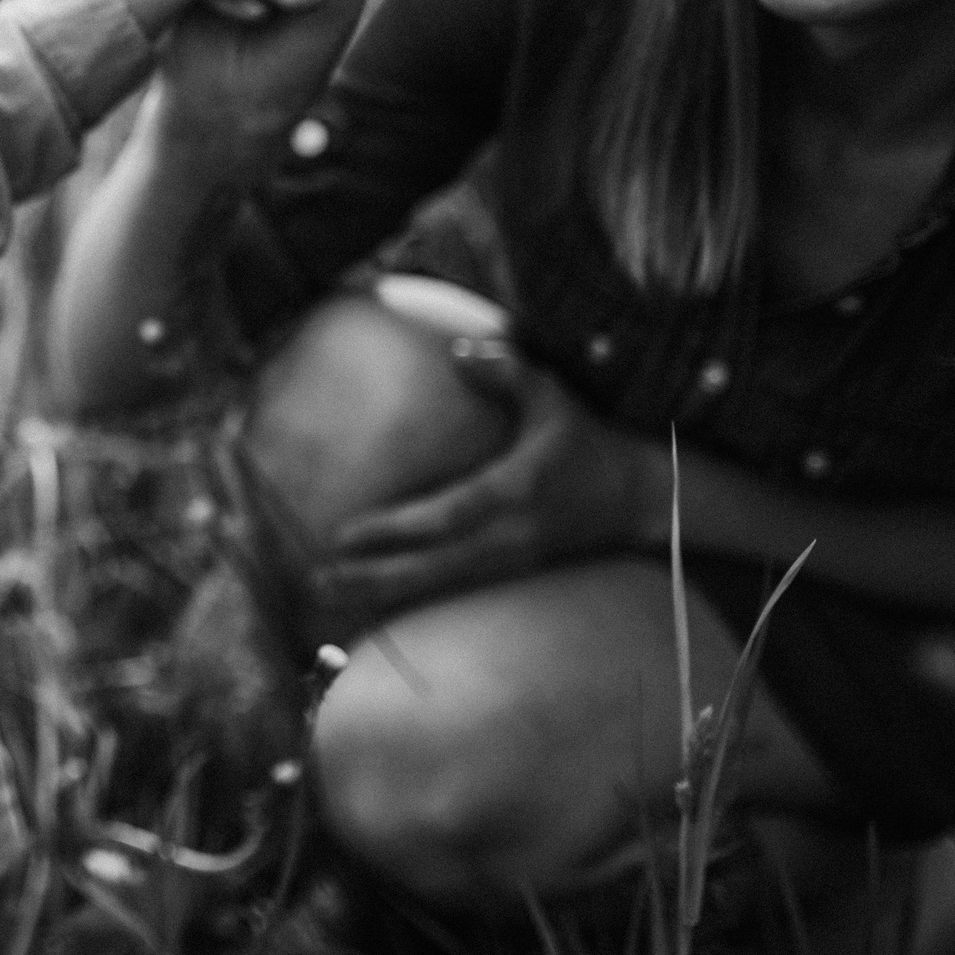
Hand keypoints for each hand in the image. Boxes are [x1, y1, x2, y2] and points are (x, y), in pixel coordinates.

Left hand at [315, 338, 659, 618]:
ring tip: (326, 596)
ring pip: (439, 587)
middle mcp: (509, 536)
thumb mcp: (553, 395)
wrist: (637, 498)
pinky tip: (367, 604)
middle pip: (434, 566)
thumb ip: (507, 369)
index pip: (448, 516)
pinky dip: (410, 599)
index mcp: (516, 492)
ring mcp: (510, 562)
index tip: (345, 533)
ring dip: (382, 593)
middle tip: (317, 581)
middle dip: (374, 576)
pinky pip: (453, 593)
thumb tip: (459, 350)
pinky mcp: (510, 575)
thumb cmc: (584, 439)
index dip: (397, 529)